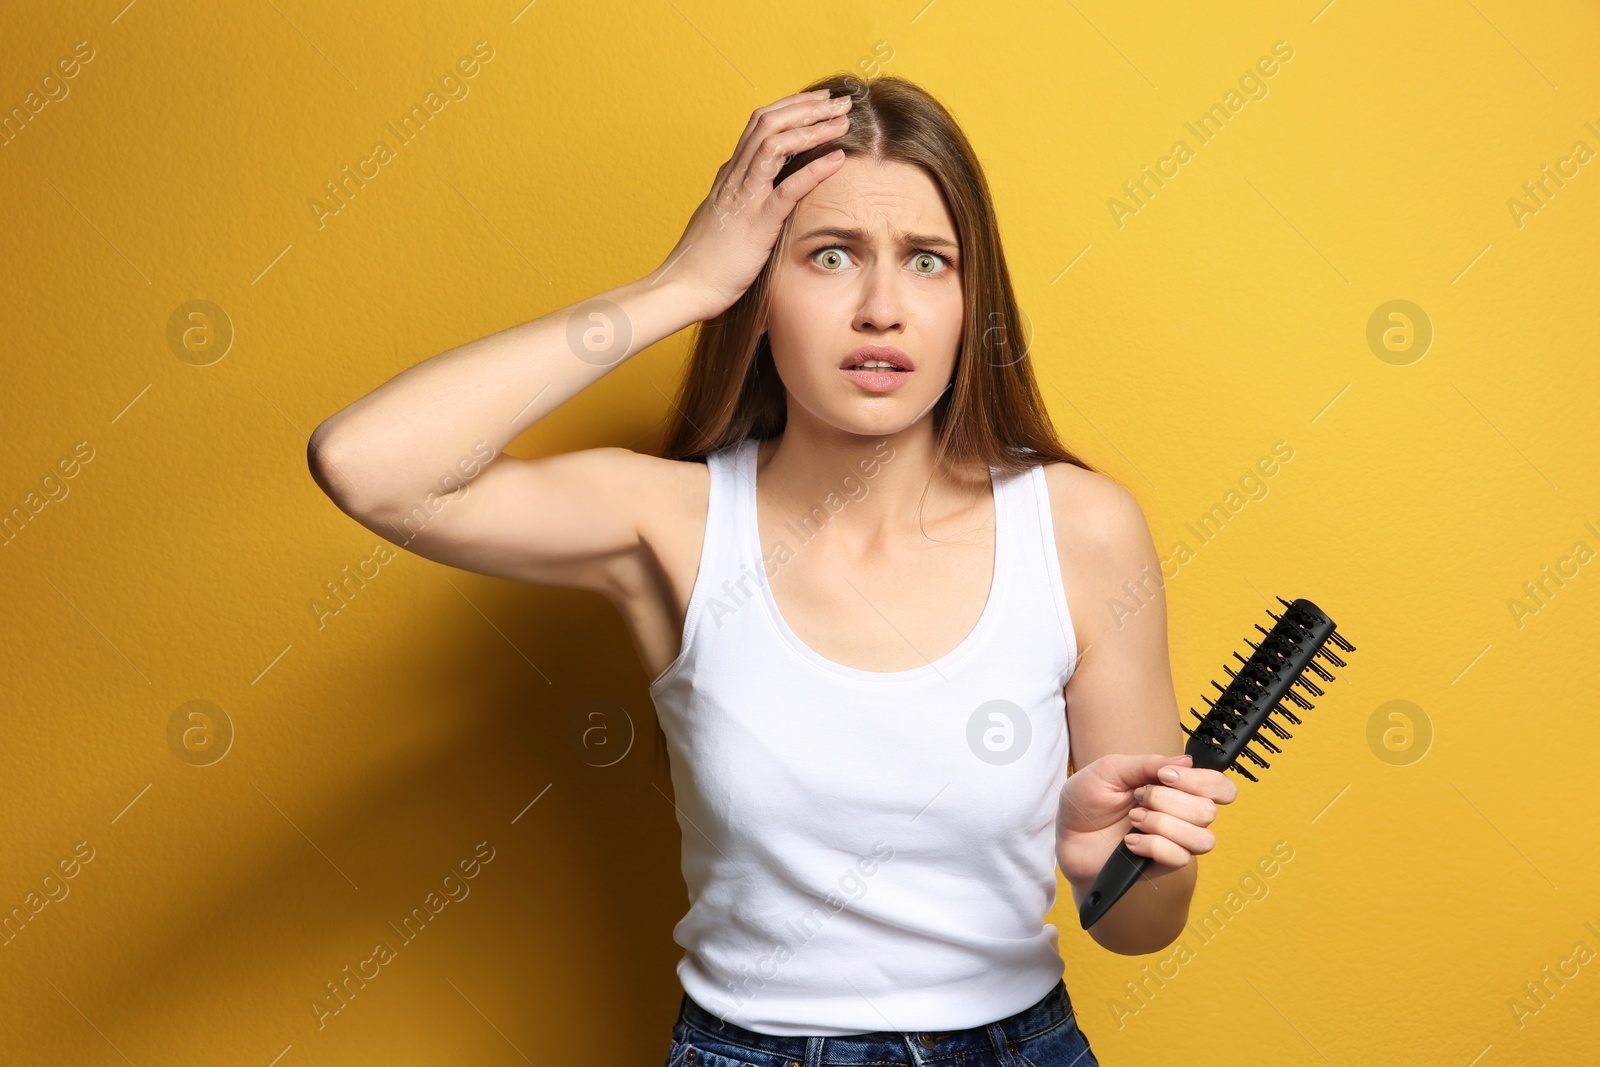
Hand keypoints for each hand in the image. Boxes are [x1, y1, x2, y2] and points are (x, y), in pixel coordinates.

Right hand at [655, 88, 853, 320]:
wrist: (685, 287)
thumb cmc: (706, 261)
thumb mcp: (723, 219)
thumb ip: (739, 199)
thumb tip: (757, 190)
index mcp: (730, 175)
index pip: (760, 125)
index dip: (791, 107)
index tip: (819, 102)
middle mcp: (735, 177)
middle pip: (769, 123)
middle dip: (806, 107)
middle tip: (838, 100)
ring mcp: (744, 197)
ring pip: (776, 144)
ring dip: (811, 128)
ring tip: (842, 121)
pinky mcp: (756, 223)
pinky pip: (787, 189)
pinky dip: (814, 170)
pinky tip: (838, 158)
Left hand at [1055, 753, 1237, 885]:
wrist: (1067, 835)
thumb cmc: (1087, 800)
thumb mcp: (1110, 769)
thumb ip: (1147, 763)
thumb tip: (1186, 761)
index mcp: (1176, 788)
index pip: (1219, 787)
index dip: (1202, 781)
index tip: (1166, 776)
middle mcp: (1182, 816)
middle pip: (1207, 811)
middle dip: (1168, 801)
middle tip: (1137, 797)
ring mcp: (1175, 842)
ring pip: (1201, 838)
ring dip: (1163, 824)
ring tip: (1134, 819)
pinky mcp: (1163, 865)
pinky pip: (1179, 858)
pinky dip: (1152, 846)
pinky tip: (1130, 841)